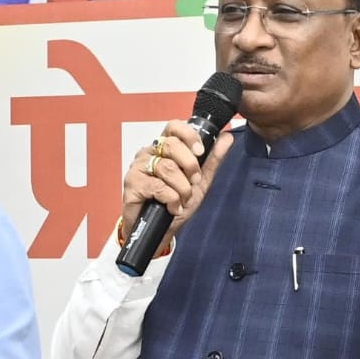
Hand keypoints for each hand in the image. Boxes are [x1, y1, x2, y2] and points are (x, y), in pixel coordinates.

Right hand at [121, 119, 235, 241]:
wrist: (160, 231)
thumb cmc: (175, 204)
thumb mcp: (200, 182)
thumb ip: (212, 159)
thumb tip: (227, 137)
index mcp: (165, 148)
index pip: (174, 127)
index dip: (189, 135)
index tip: (200, 151)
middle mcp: (150, 153)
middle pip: (172, 145)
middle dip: (190, 166)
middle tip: (194, 182)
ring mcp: (139, 167)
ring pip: (168, 168)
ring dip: (182, 189)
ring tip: (182, 200)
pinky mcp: (132, 183)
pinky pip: (158, 186)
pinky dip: (172, 199)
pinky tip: (172, 207)